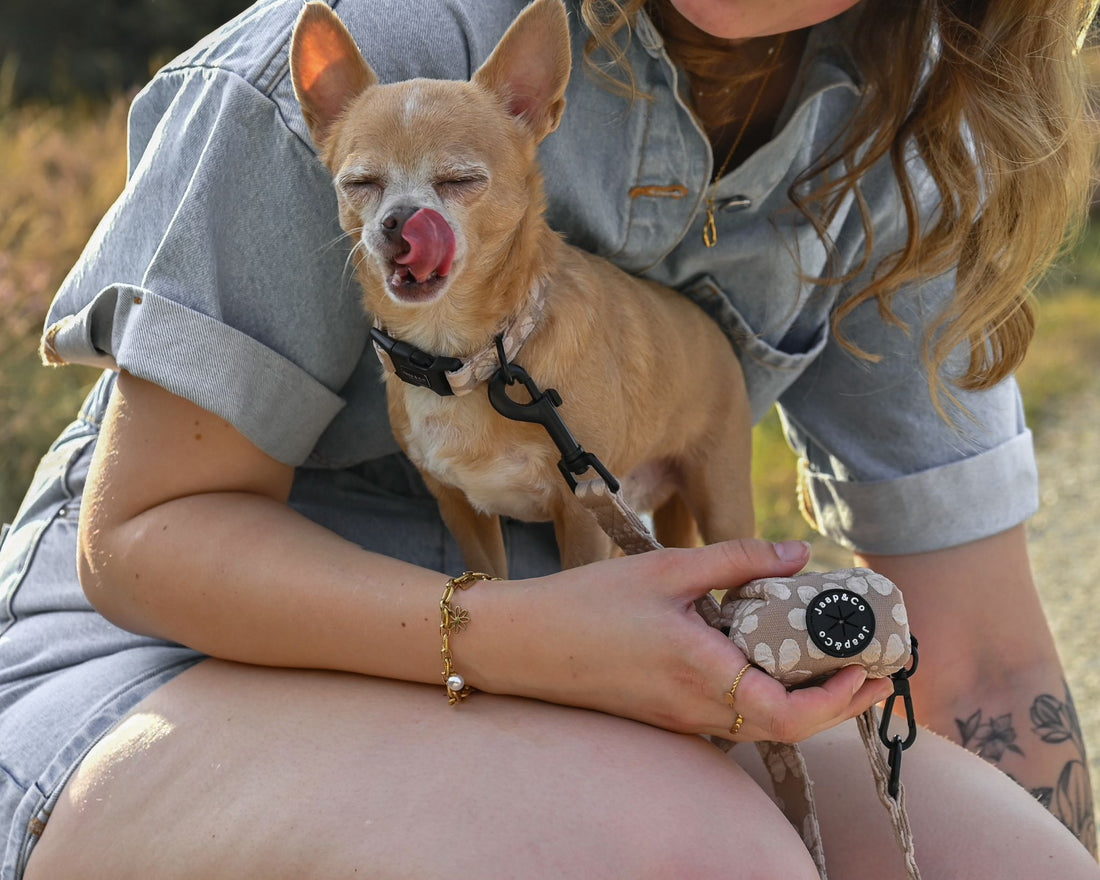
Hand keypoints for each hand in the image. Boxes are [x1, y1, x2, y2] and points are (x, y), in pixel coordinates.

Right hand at [463, 539, 893, 739]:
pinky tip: (766, 658)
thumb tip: (797, 552)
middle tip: (872, 672)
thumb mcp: (666, 569)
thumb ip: (737, 561)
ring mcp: (679, 719)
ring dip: (805, 702)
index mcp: (701, 673)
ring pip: (761, 724)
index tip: (869, 671)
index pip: (790, 714)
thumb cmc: (586, 604)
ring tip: (829, 660)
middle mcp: (695, 709)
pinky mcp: (665, 714)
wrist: (522, 643)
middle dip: (839, 706)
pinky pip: (731, 716)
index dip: (839, 701)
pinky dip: (765, 695)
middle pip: (787, 728)